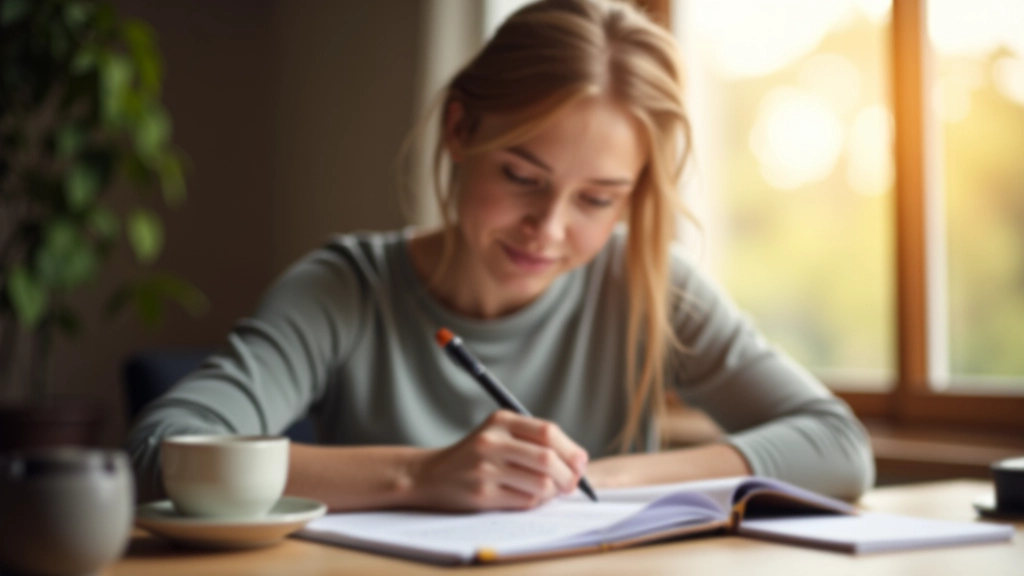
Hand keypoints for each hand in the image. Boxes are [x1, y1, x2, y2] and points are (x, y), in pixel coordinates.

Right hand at [407, 410, 588, 511]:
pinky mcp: (482, 494)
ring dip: (552, 492)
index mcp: (500, 420)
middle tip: (570, 484)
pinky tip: (526, 497)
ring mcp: (486, 468)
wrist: (432, 475)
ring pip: (540, 483)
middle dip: (567, 475)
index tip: (579, 463)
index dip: (571, 449)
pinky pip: (525, 501)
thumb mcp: (499, 434)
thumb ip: (535, 441)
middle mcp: (492, 441)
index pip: (547, 431)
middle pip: (547, 459)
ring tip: (547, 491)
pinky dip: (534, 502)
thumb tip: (579, 461)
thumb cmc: (476, 456)